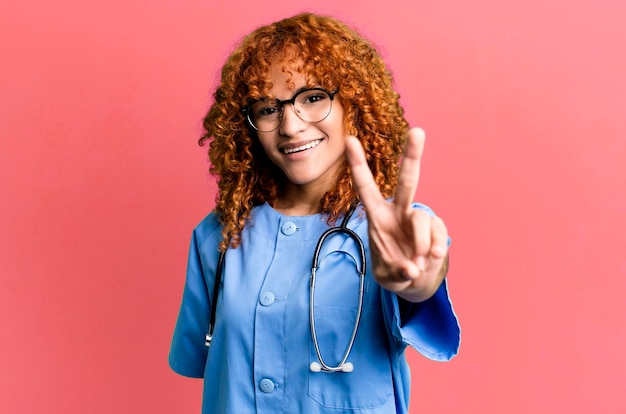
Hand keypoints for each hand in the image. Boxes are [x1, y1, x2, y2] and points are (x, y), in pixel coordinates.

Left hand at [345, 128, 448, 301]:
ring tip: (416, 262)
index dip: (358, 164)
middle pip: (407, 181)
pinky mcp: (437, 229)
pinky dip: (434, 250)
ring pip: (422, 221)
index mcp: (378, 216)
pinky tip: (429, 259)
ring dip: (419, 246)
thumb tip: (412, 268)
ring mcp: (419, 220)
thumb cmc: (394, 270)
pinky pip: (438, 235)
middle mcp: (399, 212)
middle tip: (418, 131)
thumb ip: (396, 271)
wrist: (416, 280)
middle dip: (412, 156)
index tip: (349, 139)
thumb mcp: (386, 276)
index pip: (365, 187)